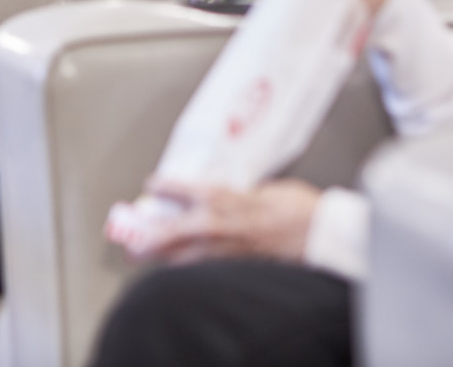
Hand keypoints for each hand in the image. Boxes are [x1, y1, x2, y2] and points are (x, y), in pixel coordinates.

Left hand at [126, 177, 321, 264]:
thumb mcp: (266, 188)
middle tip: (131, 240)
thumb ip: (241, 192)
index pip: (181, 190)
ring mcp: (225, 250)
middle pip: (171, 232)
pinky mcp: (236, 267)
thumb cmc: (300, 210)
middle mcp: (218, 225)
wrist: (321, 237)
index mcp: (225, 198)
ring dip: (162, 256)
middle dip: (148, 237)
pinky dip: (188, 266)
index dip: (163, 187)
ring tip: (144, 257)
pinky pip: (204, 267)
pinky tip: (179, 267)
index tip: (152, 185)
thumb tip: (228, 194)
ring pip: (183, 256)